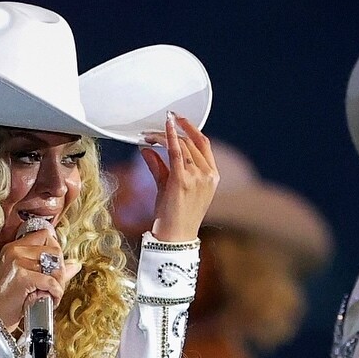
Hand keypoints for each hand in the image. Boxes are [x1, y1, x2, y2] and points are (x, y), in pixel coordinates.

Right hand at [0, 224, 79, 333]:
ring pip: (54, 266)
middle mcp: (15, 251)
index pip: (45, 235)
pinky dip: (55, 293)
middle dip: (60, 269)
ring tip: (52, 294)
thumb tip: (75, 265)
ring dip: (59, 283)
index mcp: (14, 247)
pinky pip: (50, 282)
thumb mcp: (28, 279)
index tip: (55, 266)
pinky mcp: (22, 277)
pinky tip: (50, 299)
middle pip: (54, 249)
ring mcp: (17, 262)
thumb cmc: (9, 301)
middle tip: (56, 284)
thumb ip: (51, 269)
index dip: (55, 250)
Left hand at [142, 115, 218, 242]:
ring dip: (164, 136)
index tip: (178, 119)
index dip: (191, 128)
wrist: (175, 238)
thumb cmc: (174, 217)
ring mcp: (197, 177)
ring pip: (182, 145)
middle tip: (156, 126)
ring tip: (149, 134)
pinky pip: (176, 152)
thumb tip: (146, 150)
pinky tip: (163, 128)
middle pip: (191, 142)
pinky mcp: (183, 180)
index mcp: (212, 176)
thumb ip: (159, 167)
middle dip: (173, 131)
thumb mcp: (169, 187)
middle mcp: (207, 175)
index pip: (203, 144)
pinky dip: (169, 137)